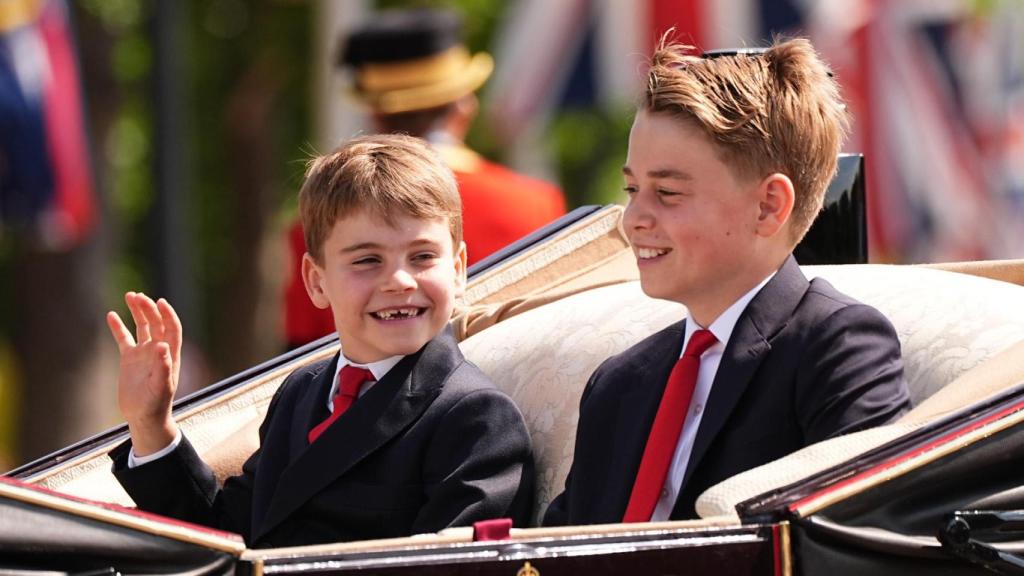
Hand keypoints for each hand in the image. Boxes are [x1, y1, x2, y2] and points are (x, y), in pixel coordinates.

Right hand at [106, 292, 182, 455]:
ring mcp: (144, 353)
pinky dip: (118, 327)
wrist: (144, 417)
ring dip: (137, 311)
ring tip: (130, 296)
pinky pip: (124, 338)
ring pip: (142, 326)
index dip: (168, 314)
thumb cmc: (157, 404)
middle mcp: (158, 350)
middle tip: (137, 296)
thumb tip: (162, 346)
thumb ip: (163, 366)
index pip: (172, 328)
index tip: (160, 301)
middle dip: (148, 308)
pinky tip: (111, 315)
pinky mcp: (129, 359)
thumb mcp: (161, 386)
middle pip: (156, 323)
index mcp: (170, 354)